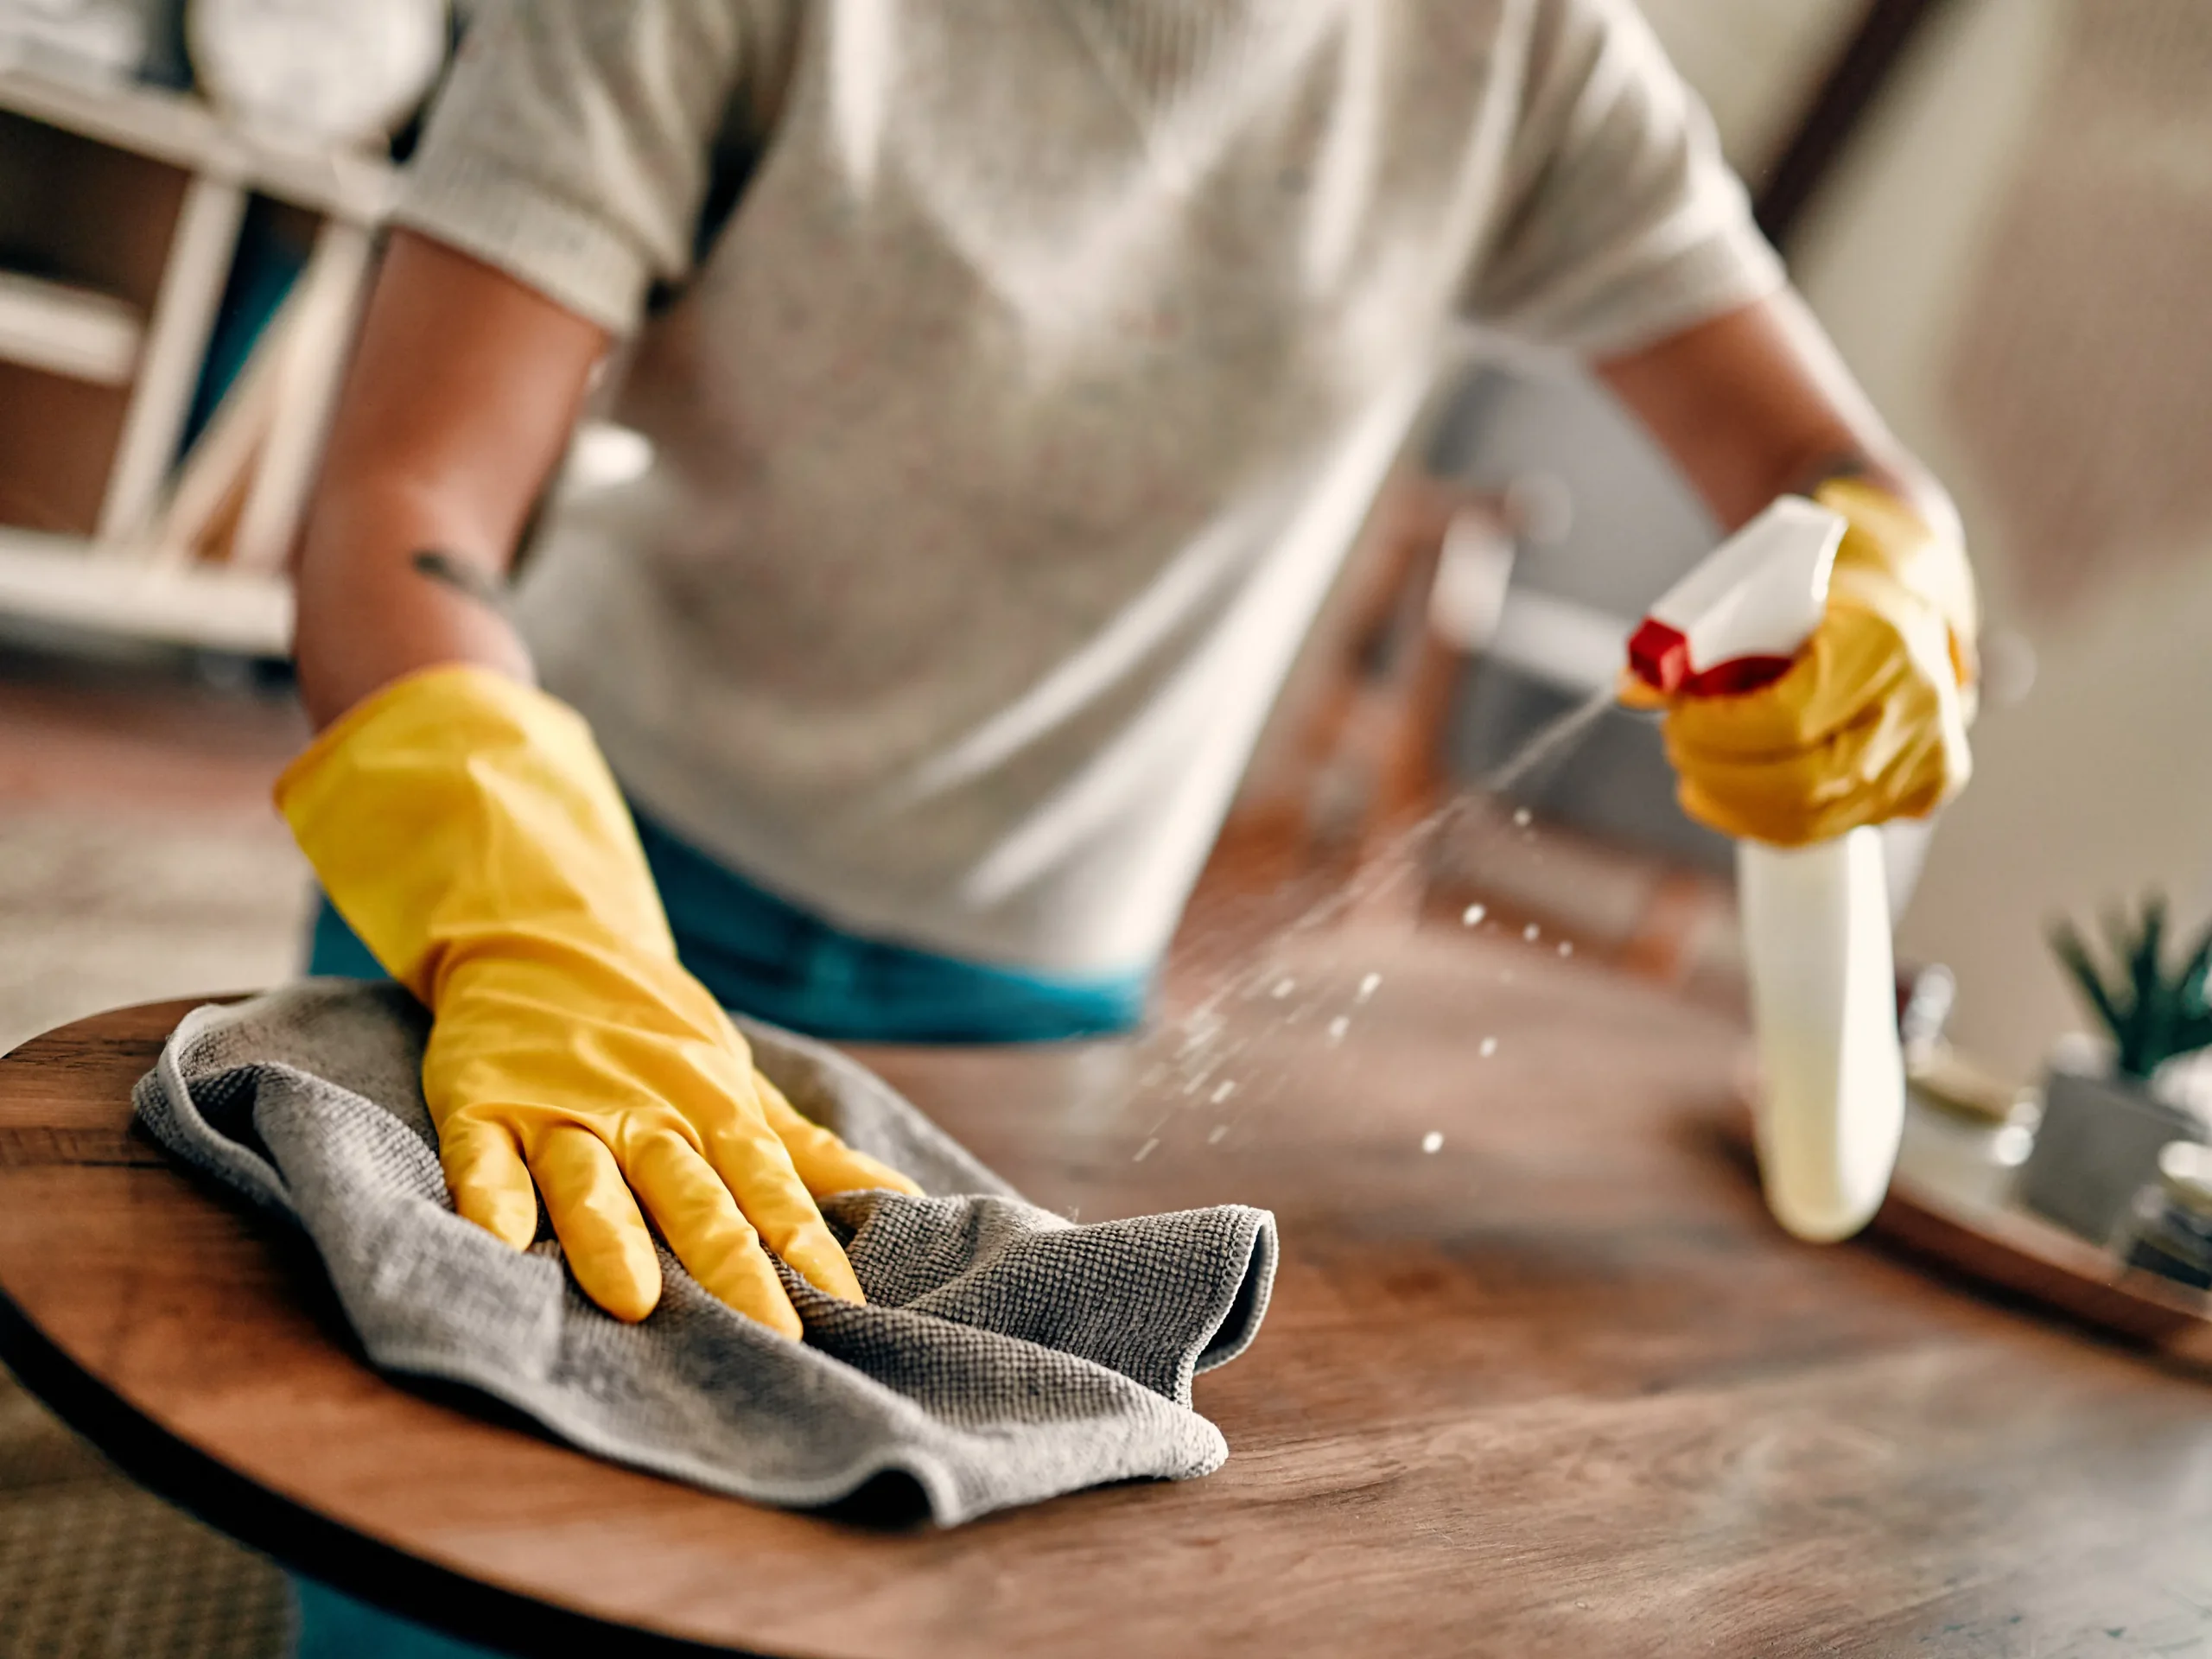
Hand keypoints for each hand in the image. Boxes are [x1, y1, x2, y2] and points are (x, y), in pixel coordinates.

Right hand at [278, 666, 919, 1332]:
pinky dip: (490, 1194)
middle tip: (769, 1335)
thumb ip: (808, 1153)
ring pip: (590, 1181)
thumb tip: (905, 1199)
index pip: (771, 1186)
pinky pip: (485, 1155)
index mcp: (713, 1112)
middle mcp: (644, 1115)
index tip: (848, 1310)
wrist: (547, 938)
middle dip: (732, 1266)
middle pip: (693, 1197)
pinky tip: (497, 1242)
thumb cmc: (657, 1036)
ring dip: (613, 1237)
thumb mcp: (739, 1085)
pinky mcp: (485, 1105)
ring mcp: (562, 1110)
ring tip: (635, 1300)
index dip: (809, 1247)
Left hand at [1632, 478, 1977, 845]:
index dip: (1718, 732)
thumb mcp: (1762, 596)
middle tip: (1678, 745)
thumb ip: (1696, 643)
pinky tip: (1729, 795)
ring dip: (1733, 801)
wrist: (1907, 606)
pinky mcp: (1922, 793)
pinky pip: (1827, 830)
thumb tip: (1628, 688)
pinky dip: (1764, 820)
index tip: (1676, 717)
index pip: (1788, 719)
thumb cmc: (1825, 596)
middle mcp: (1919, 708)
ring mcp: (1928, 758)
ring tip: (1696, 768)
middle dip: (1718, 774)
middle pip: (1801, 783)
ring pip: (1811, 819)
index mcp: (1883, 644)